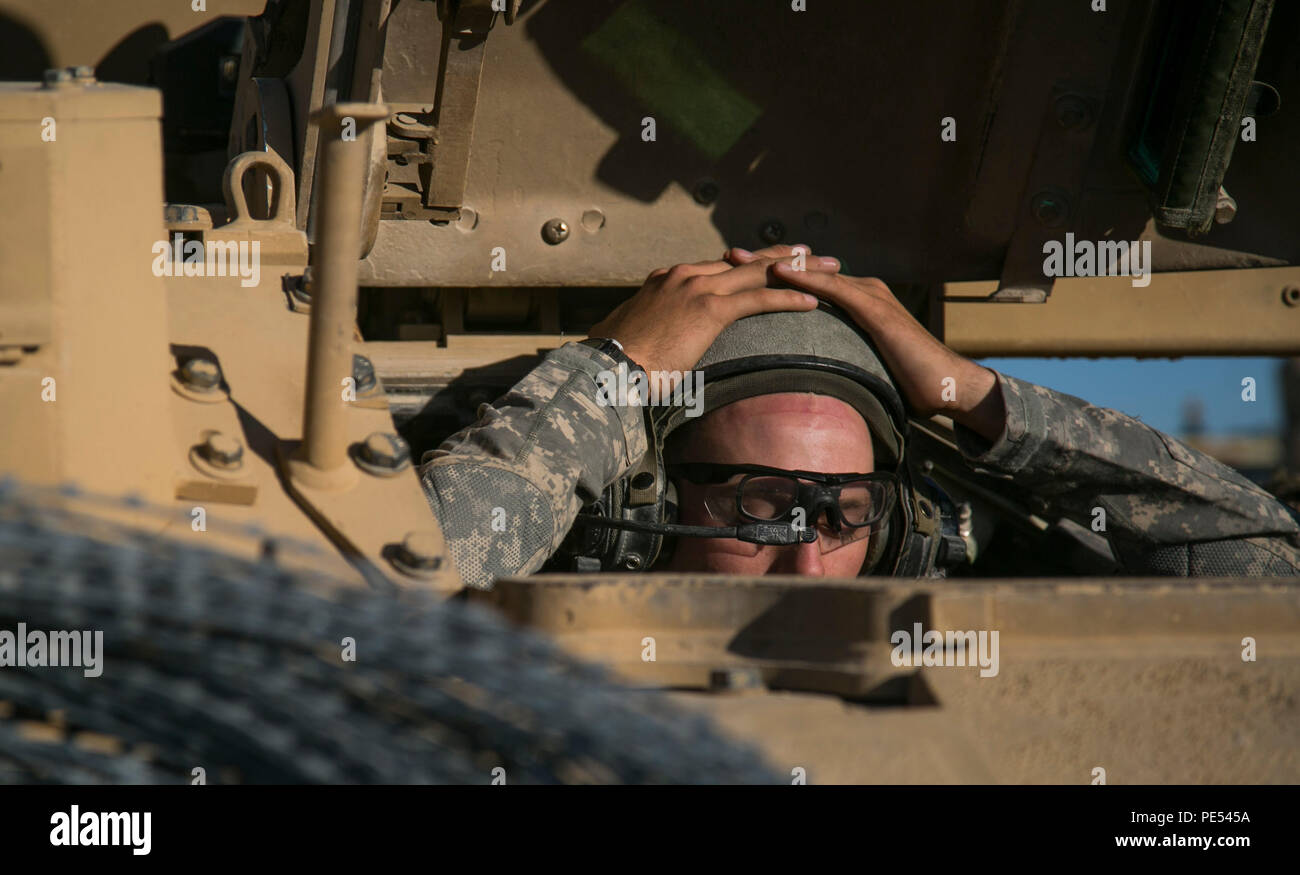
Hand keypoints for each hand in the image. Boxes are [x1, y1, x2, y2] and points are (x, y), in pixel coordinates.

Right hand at [589, 252, 837, 376]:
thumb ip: (652, 332)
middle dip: (786, 258)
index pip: (721, 267)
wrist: (605, 366)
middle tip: (818, 254)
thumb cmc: (615, 362)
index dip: (754, 263)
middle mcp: (685, 275)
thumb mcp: (634, 337)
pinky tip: (813, 301)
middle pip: (746, 261)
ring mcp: (697, 288)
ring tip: (830, 270)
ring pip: (759, 272)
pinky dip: (787, 298)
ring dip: (800, 271)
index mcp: (669, 279)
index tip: (778, 261)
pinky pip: (758, 299)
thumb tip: (653, 348)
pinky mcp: (708, 309)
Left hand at [728, 251, 1004, 440]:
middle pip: (805, 272)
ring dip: (776, 264)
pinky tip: (778, 272)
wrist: (945, 386)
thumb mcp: (858, 368)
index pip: (806, 284)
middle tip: (726, 253)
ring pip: (814, 275)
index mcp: (855, 302)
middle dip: (764, 262)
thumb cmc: (904, 384)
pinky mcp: (876, 309)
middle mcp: (860, 290)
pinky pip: (834, 290)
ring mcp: (869, 295)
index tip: (734, 272)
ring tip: (740, 257)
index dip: (770, 276)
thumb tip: (808, 379)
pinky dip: (805, 280)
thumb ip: (836, 362)